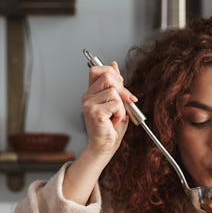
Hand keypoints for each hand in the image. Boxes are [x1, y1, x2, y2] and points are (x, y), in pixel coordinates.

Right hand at [62, 61, 137, 204]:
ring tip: (115, 117)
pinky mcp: (94, 112)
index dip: (111, 73)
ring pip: (114, 91)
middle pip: (108, 76)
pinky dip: (120, 114)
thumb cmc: (110, 128)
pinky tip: (113, 122)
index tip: (120, 86)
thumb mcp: (117, 102)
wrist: (104, 147)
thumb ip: (115, 84)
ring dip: (121, 106)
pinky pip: (116, 104)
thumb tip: (114, 65)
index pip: (96, 69)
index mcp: (91, 92)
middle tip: (124, 103)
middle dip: (122, 89)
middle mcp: (87, 97)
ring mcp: (89, 104)